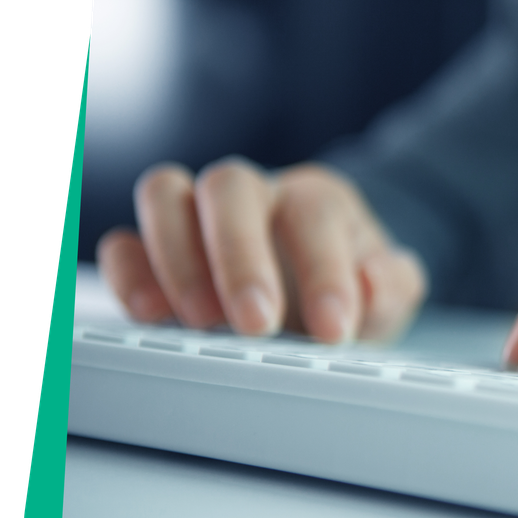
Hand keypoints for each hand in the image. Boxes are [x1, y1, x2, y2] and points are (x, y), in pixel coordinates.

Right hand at [97, 158, 427, 342]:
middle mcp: (256, 196)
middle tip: (257, 326)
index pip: (314, 214)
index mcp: (317, 200)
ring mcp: (199, 216)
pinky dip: (129, 273)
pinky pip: (124, 241)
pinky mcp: (156, 249)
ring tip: (200, 322)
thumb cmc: (351, 288)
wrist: (322, 294)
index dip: (324, 271)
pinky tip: (150, 315)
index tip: (334, 331)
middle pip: (229, 186)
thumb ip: (393, 284)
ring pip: (164, 194)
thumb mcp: (389, 293)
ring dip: (176, 257)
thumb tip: (373, 279)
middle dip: (239, 257)